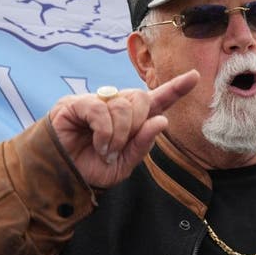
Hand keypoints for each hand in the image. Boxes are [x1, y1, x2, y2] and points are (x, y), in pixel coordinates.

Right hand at [48, 70, 198, 188]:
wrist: (60, 177)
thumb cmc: (91, 168)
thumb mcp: (124, 164)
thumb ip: (142, 144)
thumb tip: (161, 119)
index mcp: (131, 119)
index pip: (157, 99)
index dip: (175, 88)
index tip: (195, 77)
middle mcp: (115, 104)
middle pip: (142, 99)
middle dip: (137, 126)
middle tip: (120, 147)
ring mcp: (95, 101)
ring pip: (123, 104)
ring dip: (120, 133)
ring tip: (107, 150)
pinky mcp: (75, 103)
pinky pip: (100, 108)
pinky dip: (105, 131)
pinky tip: (99, 145)